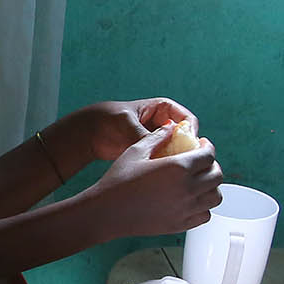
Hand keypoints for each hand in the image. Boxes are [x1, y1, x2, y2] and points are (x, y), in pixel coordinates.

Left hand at [45, 98, 195, 169]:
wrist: (92, 133)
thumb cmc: (108, 120)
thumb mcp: (126, 124)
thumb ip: (143, 135)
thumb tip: (160, 150)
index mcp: (164, 108)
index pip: (188, 120)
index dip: (191, 134)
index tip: (187, 149)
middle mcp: (166, 124)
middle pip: (187, 139)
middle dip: (186, 151)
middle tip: (179, 165)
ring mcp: (161, 140)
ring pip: (179, 152)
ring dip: (176, 161)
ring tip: (166, 171)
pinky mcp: (154, 153)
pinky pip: (167, 161)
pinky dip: (165, 168)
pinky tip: (159, 175)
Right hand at [85, 122, 222, 237]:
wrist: (106, 212)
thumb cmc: (117, 182)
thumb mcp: (136, 151)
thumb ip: (157, 136)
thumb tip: (171, 126)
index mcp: (178, 167)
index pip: (208, 155)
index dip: (207, 147)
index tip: (202, 145)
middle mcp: (186, 189)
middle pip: (217, 175)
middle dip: (212, 165)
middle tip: (203, 162)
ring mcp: (185, 209)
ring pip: (215, 196)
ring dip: (212, 186)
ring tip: (200, 181)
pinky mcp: (181, 224)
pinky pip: (205, 215)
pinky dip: (204, 206)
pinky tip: (192, 199)